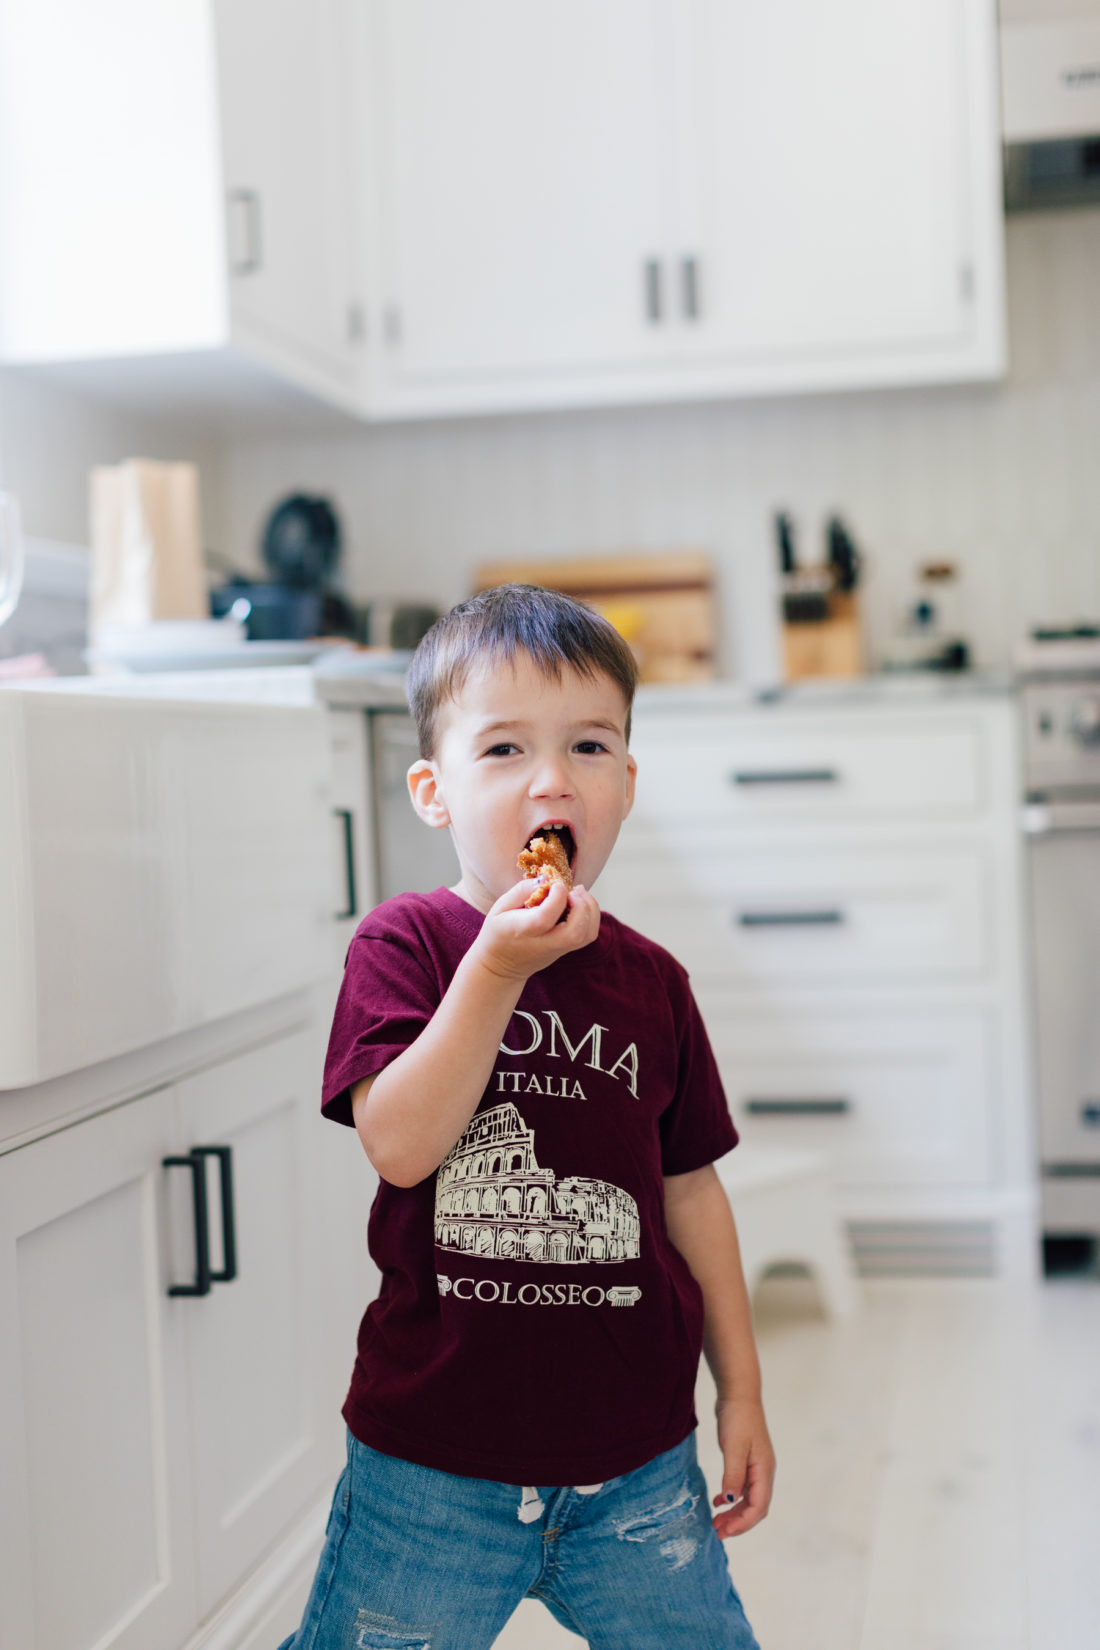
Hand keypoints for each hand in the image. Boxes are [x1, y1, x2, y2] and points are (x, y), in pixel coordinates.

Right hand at [472, 878, 600, 983]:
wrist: (500, 966)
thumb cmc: (498, 932)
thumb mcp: (500, 907)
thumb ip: (521, 890)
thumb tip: (546, 879)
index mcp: (522, 931)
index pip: (546, 918)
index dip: (557, 897)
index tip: (556, 884)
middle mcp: (544, 943)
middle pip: (575, 932)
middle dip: (582, 906)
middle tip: (574, 890)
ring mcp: (558, 949)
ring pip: (586, 935)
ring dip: (590, 910)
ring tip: (579, 893)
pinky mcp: (566, 950)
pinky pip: (588, 936)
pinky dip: (591, 917)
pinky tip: (580, 904)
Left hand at [710, 1396, 774, 1538]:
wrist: (738, 1394)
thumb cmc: (738, 1418)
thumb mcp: (733, 1448)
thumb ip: (732, 1475)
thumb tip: (731, 1501)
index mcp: (764, 1471)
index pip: (758, 1507)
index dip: (743, 1523)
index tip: (725, 1531)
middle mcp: (763, 1472)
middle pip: (755, 1507)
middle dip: (738, 1522)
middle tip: (717, 1532)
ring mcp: (756, 1467)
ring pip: (748, 1499)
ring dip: (733, 1512)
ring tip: (716, 1521)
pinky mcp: (746, 1461)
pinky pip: (741, 1487)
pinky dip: (731, 1497)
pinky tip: (718, 1500)